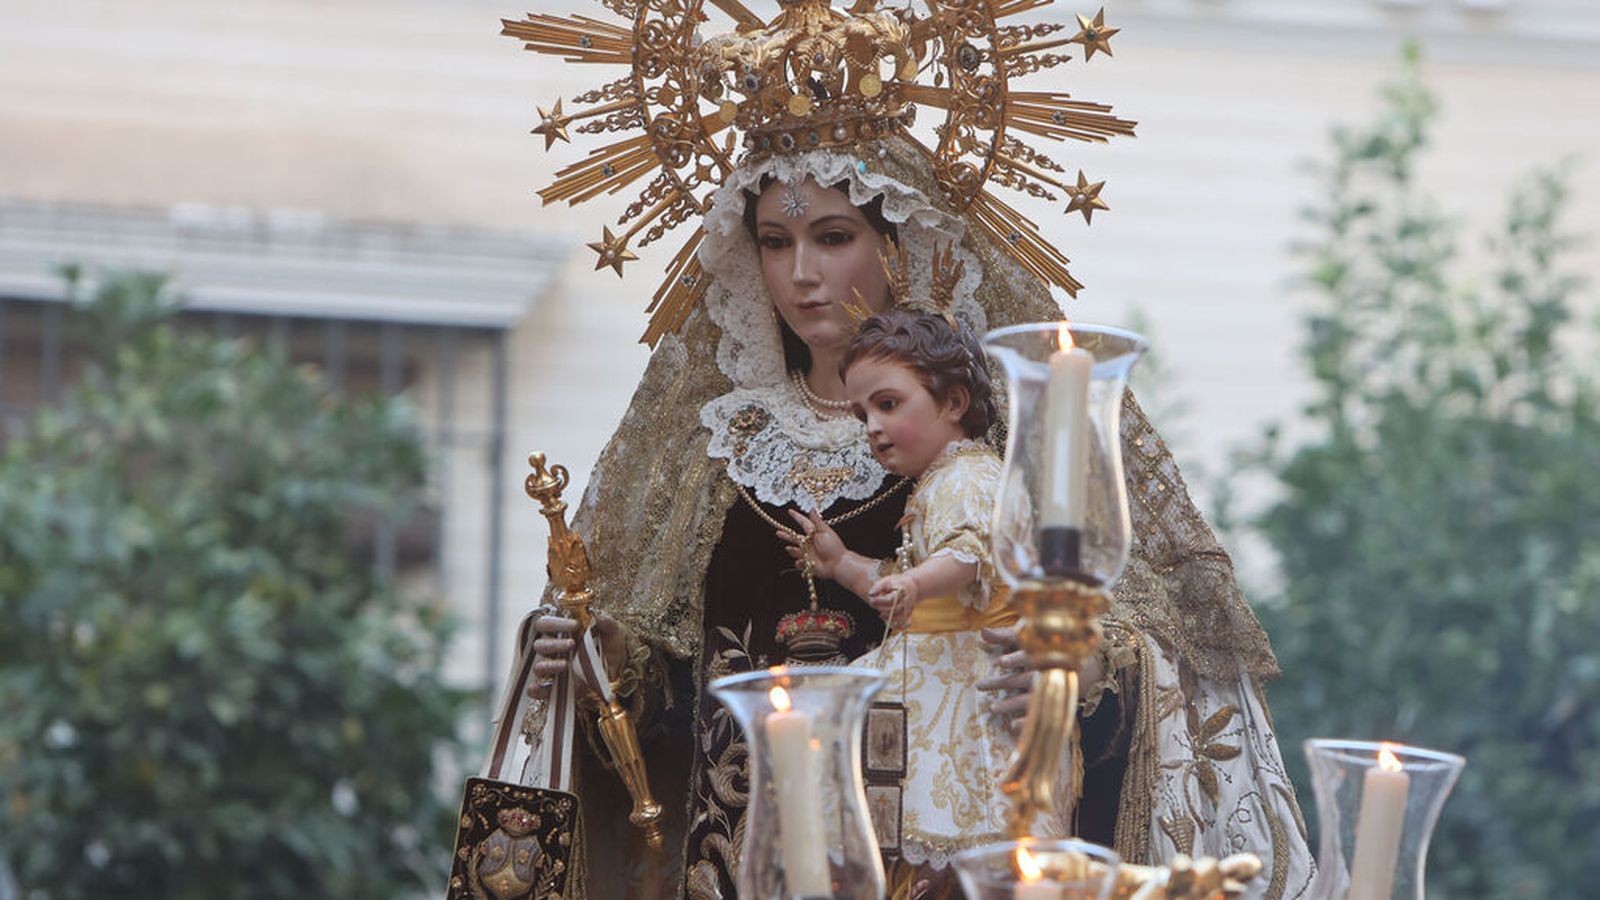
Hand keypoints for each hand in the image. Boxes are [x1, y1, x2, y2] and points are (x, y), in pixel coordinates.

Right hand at [527, 611, 626, 700]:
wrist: (619, 668)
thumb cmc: (611, 645)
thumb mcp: (613, 632)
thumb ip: (607, 623)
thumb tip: (598, 617)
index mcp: (561, 633)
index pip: (545, 624)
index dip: (555, 624)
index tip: (575, 625)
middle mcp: (554, 650)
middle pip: (539, 645)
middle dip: (554, 644)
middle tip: (572, 644)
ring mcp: (555, 669)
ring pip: (539, 666)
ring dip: (549, 665)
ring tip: (565, 664)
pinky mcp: (559, 688)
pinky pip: (540, 691)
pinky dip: (536, 690)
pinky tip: (536, 688)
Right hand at [779, 509, 844, 578]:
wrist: (838, 564)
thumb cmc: (833, 547)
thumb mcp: (825, 532)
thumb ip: (817, 521)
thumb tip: (811, 508)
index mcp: (814, 533)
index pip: (803, 523)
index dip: (796, 517)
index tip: (790, 511)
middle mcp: (810, 543)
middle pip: (795, 537)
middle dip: (786, 535)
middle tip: (778, 531)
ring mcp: (808, 553)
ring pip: (795, 550)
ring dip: (791, 549)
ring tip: (788, 548)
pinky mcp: (808, 564)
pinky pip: (799, 563)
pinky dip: (798, 563)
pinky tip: (799, 561)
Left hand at [867, 572, 918, 627]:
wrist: (913, 586)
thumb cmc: (897, 583)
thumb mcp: (888, 580)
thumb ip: (879, 587)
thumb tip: (870, 594)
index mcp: (902, 591)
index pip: (891, 599)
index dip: (880, 600)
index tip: (872, 599)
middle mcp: (907, 601)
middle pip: (895, 609)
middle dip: (882, 609)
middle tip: (873, 606)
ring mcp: (908, 608)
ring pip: (899, 618)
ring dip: (888, 618)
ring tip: (880, 615)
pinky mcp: (908, 615)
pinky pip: (905, 624)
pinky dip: (898, 626)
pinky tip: (889, 624)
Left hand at [976, 624, 1105, 733]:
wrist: (1092, 663)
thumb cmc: (1051, 646)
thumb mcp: (1030, 637)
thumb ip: (1005, 636)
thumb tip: (982, 632)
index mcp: (1042, 655)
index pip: (1029, 656)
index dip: (1016, 658)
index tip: (1000, 662)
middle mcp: (1046, 673)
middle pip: (1022, 679)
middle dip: (1001, 683)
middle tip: (979, 685)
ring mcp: (1051, 690)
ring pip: (1030, 699)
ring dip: (1011, 704)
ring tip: (993, 708)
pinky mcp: (1056, 703)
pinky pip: (1042, 715)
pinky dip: (1027, 721)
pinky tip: (1013, 725)